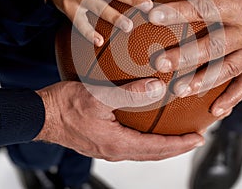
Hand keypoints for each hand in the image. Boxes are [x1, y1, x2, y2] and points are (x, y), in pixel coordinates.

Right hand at [35, 79, 203, 160]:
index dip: (180, 144)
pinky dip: (149, 140)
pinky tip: (149, 129)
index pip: (157, 148)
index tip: (198, 138)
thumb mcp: (99, 96)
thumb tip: (156, 88)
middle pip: (154, 154)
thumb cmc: (66, 106)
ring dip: (164, 145)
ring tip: (178, 136)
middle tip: (194, 138)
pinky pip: (133, 144)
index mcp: (117, 143)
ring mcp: (109, 147)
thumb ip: (129, 93)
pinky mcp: (103, 141)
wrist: (43, 114)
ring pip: (144, 151)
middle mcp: (115, 149)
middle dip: (177, 147)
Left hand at [148, 0, 241, 115]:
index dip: (179, 12)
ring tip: (178, 91)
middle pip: (215, 46)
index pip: (206, 9)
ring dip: (204, 82)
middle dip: (186, 56)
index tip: (152, 16)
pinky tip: (214, 111)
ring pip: (228, 69)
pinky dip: (232, 99)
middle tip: (160, 63)